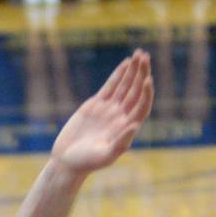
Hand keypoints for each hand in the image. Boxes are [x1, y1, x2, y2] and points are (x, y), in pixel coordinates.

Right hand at [50, 49, 152, 176]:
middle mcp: (121, 116)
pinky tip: (126, 63)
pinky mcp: (96, 105)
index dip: (146, 92)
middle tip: (144, 57)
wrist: (68, 161)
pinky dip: (118, 75)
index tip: (147, 79)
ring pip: (125, 85)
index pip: (142, 105)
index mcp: (127, 127)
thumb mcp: (105, 156)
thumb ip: (121, 142)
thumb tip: (135, 125)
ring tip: (139, 54)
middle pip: (136, 91)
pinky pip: (110, 86)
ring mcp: (109, 109)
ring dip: (133, 70)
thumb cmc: (87, 162)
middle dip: (141, 73)